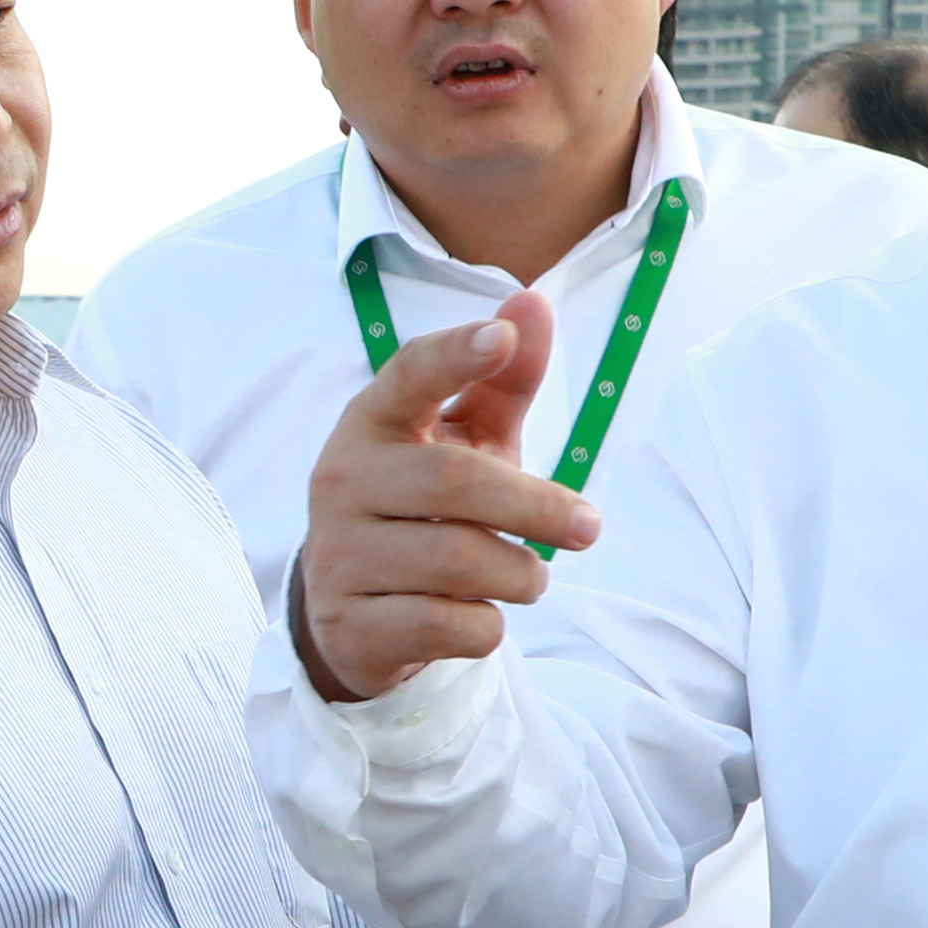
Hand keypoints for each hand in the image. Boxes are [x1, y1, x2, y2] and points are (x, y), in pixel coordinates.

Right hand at [292, 295, 597, 703]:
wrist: (354, 614)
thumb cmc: (423, 508)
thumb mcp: (462, 442)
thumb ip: (500, 382)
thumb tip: (532, 302)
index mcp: (371, 422)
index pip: (407, 375)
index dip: (455, 354)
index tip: (500, 337)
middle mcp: (342, 480)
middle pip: (454, 482)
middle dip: (536, 506)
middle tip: (589, 527)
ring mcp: (338, 554)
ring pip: (458, 563)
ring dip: (518, 574)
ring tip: (527, 576)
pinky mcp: (350, 624)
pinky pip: (446, 625)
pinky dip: (487, 624)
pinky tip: (478, 613)